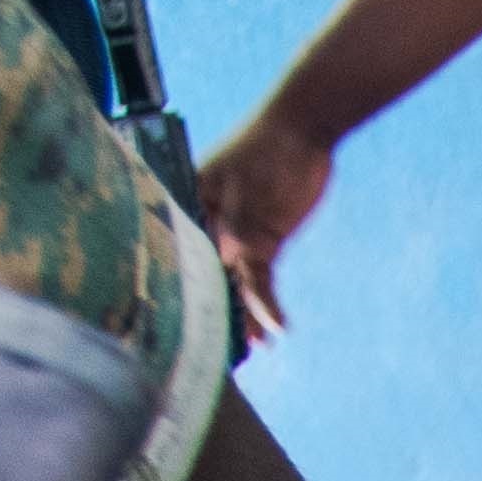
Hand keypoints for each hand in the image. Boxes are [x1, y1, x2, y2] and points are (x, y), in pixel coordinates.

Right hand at [198, 105, 335, 344]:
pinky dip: (268, 303)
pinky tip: (276, 328)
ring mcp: (237, 236)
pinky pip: (262, 280)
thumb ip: (237, 230)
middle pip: (204, 274)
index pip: (177, 252)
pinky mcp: (265, 243)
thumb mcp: (246, 190)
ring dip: (243, 316)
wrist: (304, 129)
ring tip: (250, 349)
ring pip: (235, 283)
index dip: (178, 287)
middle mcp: (208, 225)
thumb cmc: (265, 149)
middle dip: (209, 311)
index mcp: (188, 203)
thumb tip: (230, 269)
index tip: (179, 323)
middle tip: (215, 350)